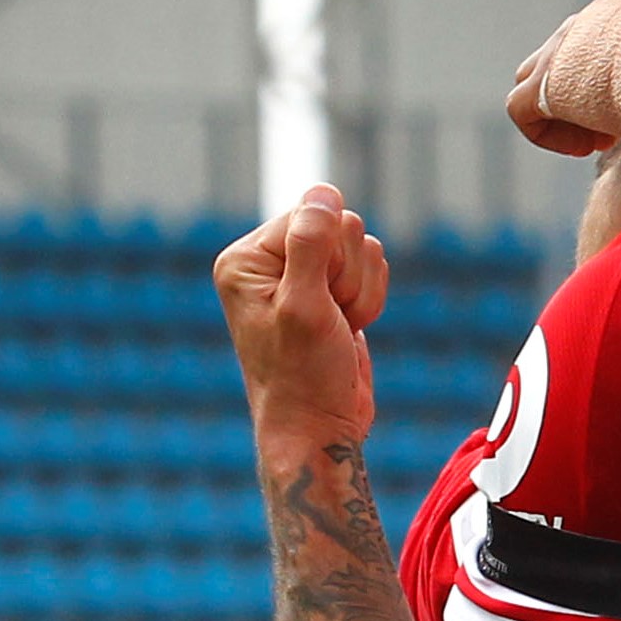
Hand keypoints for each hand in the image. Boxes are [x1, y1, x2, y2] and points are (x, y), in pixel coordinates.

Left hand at [215, 183, 389, 446]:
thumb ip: (310, 243)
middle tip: (328, 320)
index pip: (313, 214)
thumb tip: (322, 192)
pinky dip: (370, 300)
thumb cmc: (303, 377)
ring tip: (337, 329)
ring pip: (365, 247)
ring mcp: (303, 276)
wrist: (319, 428)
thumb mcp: (304, 306)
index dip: (331, 259)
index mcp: (247, 259)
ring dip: (362, 292)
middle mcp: (271, 262)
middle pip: (343, 226)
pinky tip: (348, 330)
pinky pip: (373, 269)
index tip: (316, 305)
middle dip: (348, 277)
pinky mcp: (331, 291)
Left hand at [512, 0, 620, 157]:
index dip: (620, 82)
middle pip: (561, 56)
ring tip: (598, 140)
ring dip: (562, 116)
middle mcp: (588, 22)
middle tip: (616, 127)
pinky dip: (550, 137)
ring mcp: (560, 50)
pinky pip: (522, 112)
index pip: (605, 42)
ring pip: (533, 82)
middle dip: (582, 95)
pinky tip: (588, 148)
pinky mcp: (542, 83)